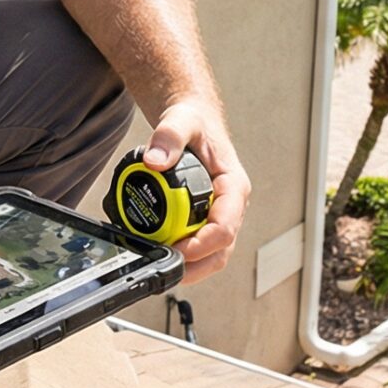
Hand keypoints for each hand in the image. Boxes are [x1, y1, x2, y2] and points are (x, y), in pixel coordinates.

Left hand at [144, 100, 249, 285]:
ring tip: (162, 265)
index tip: (177, 249)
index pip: (225, 227)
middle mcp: (231, 205)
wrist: (194, 120)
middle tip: (166, 266)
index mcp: (233, 186)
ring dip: (191, 267)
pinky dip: (183, 255)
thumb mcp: (181, 121)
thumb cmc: (195, 122)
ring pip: (213, 254)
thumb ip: (168, 138)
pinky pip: (200, 246)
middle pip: (221, 250)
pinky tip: (161, 252)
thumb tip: (154, 162)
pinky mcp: (205, 218)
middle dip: (196, 265)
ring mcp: (220, 215)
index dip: (203, 244)